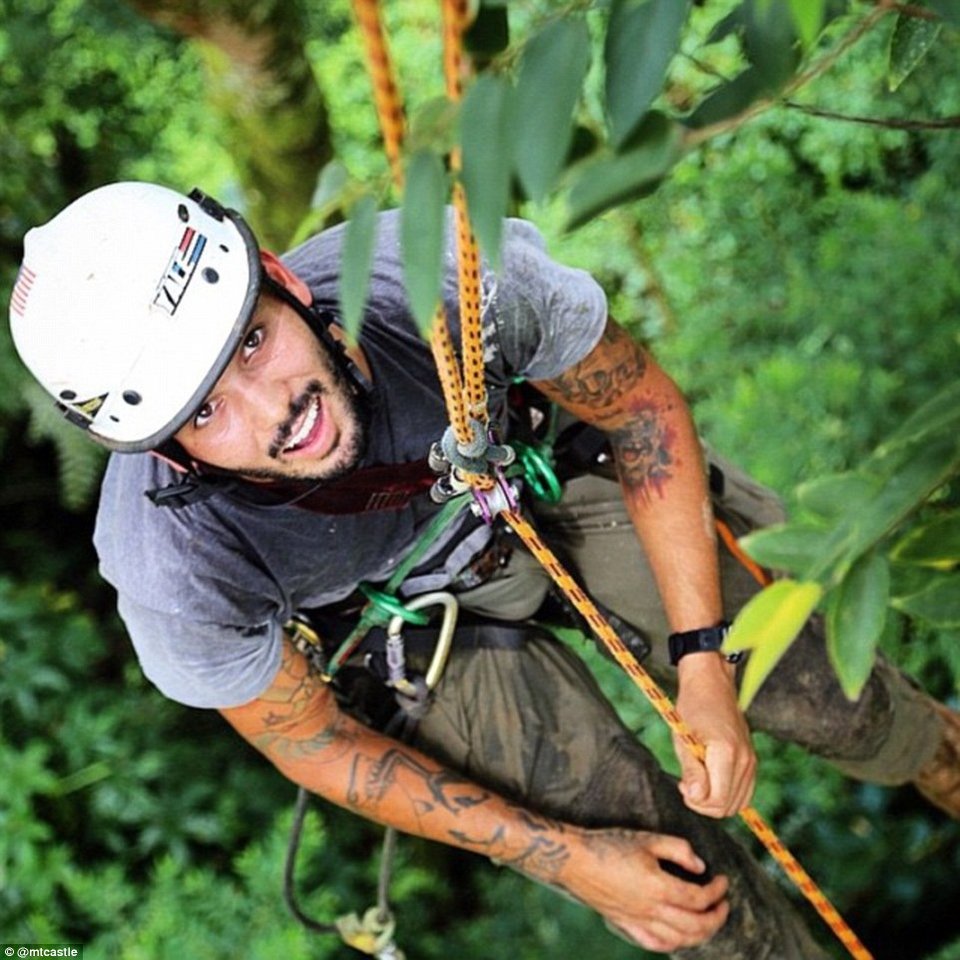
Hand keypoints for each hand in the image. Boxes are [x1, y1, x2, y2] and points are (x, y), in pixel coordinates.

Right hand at [561, 827, 729, 952]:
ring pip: (679, 940)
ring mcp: (638, 921)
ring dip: (700, 934)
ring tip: (708, 921)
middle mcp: (651, 910)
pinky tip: (679, 936)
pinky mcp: (625, 924)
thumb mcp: (647, 838)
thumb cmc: (609, 844)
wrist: (574, 859)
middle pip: (695, 926)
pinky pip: (655, 943)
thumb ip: (677, 849)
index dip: (717, 891)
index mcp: (659, 887)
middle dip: (716, 918)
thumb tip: (700, 866)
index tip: (724, 881)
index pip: (699, 898)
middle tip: (723, 905)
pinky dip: (673, 944)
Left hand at [674, 653, 755, 817]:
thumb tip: (695, 797)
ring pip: (737, 804)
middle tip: (686, 783)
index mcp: (727, 753)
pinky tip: (709, 778)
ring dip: (715, 800)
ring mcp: (751, 762)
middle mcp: (745, 760)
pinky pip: (743, 793)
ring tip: (697, 779)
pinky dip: (726, 793)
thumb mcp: (683, 738)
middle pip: (727, 807)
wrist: (711, 685)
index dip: (697, 801)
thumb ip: (691, 770)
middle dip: (704, 803)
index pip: (717, 800)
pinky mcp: (752, 761)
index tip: (682, 785)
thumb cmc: (693, 708)